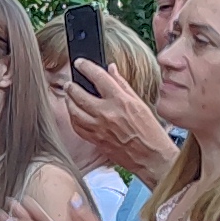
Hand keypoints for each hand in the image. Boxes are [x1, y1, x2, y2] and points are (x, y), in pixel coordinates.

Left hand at [56, 64, 177, 188]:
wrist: (151, 157)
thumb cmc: (150, 131)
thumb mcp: (140, 103)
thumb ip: (122, 84)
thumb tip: (111, 69)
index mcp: (120, 100)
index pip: (98, 77)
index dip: (86, 67)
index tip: (79, 63)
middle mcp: (107, 113)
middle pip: (79, 94)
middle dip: (71, 86)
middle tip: (69, 83)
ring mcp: (99, 128)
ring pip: (74, 111)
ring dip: (68, 101)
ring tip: (68, 96)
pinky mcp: (96, 140)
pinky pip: (77, 127)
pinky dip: (73, 118)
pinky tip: (74, 114)